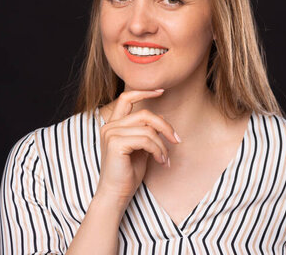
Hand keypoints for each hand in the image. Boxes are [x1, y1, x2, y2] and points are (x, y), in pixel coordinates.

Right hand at [95, 89, 179, 207]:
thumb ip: (147, 132)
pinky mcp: (115, 144)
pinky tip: (160, 161)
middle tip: (176, 140)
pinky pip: (146, 140)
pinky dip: (158, 150)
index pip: (126, 98)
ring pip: (148, 129)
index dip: (144, 92)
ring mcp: (111, 134)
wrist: (116, 195)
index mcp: (113, 125)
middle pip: (145, 114)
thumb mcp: (142, 149)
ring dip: (162, 145)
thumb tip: (161, 117)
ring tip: (165, 159)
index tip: (162, 90)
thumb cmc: (128, 174)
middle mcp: (110, 127)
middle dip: (165, 126)